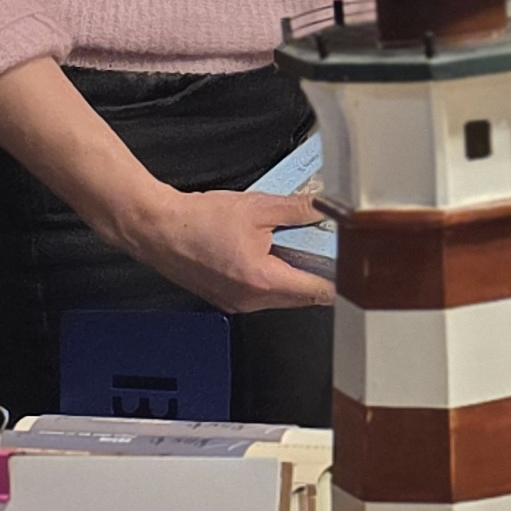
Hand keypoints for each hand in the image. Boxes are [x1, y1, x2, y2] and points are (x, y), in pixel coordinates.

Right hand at [122, 184, 336, 314]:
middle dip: (315, 272)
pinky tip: (265, 253)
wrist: (157, 229)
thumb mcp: (257, 206)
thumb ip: (296, 209)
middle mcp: (250, 300)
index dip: (338, 279)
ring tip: (288, 246)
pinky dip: (270, 277)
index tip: (352, 268)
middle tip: (323, 247)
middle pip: (301, 296)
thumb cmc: (197, 220)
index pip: (316, 291)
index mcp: (262, 280)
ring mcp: (237, 303)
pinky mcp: (226, 299)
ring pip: (281, 296)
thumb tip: (323, 208)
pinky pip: (261, 294)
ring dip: (291, 275)